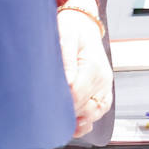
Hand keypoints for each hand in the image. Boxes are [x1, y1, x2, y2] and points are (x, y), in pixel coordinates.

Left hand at [56, 0, 111, 136]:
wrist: (83, 24)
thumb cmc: (72, 28)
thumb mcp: (66, 36)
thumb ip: (66, 59)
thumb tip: (66, 82)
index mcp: (93, 66)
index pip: (77, 94)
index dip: (60, 103)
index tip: (43, 104)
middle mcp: (103, 78)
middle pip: (84, 107)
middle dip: (65, 112)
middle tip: (43, 113)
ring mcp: (105, 86)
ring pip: (94, 113)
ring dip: (77, 119)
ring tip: (58, 121)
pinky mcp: (103, 90)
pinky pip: (99, 111)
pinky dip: (87, 121)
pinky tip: (73, 124)